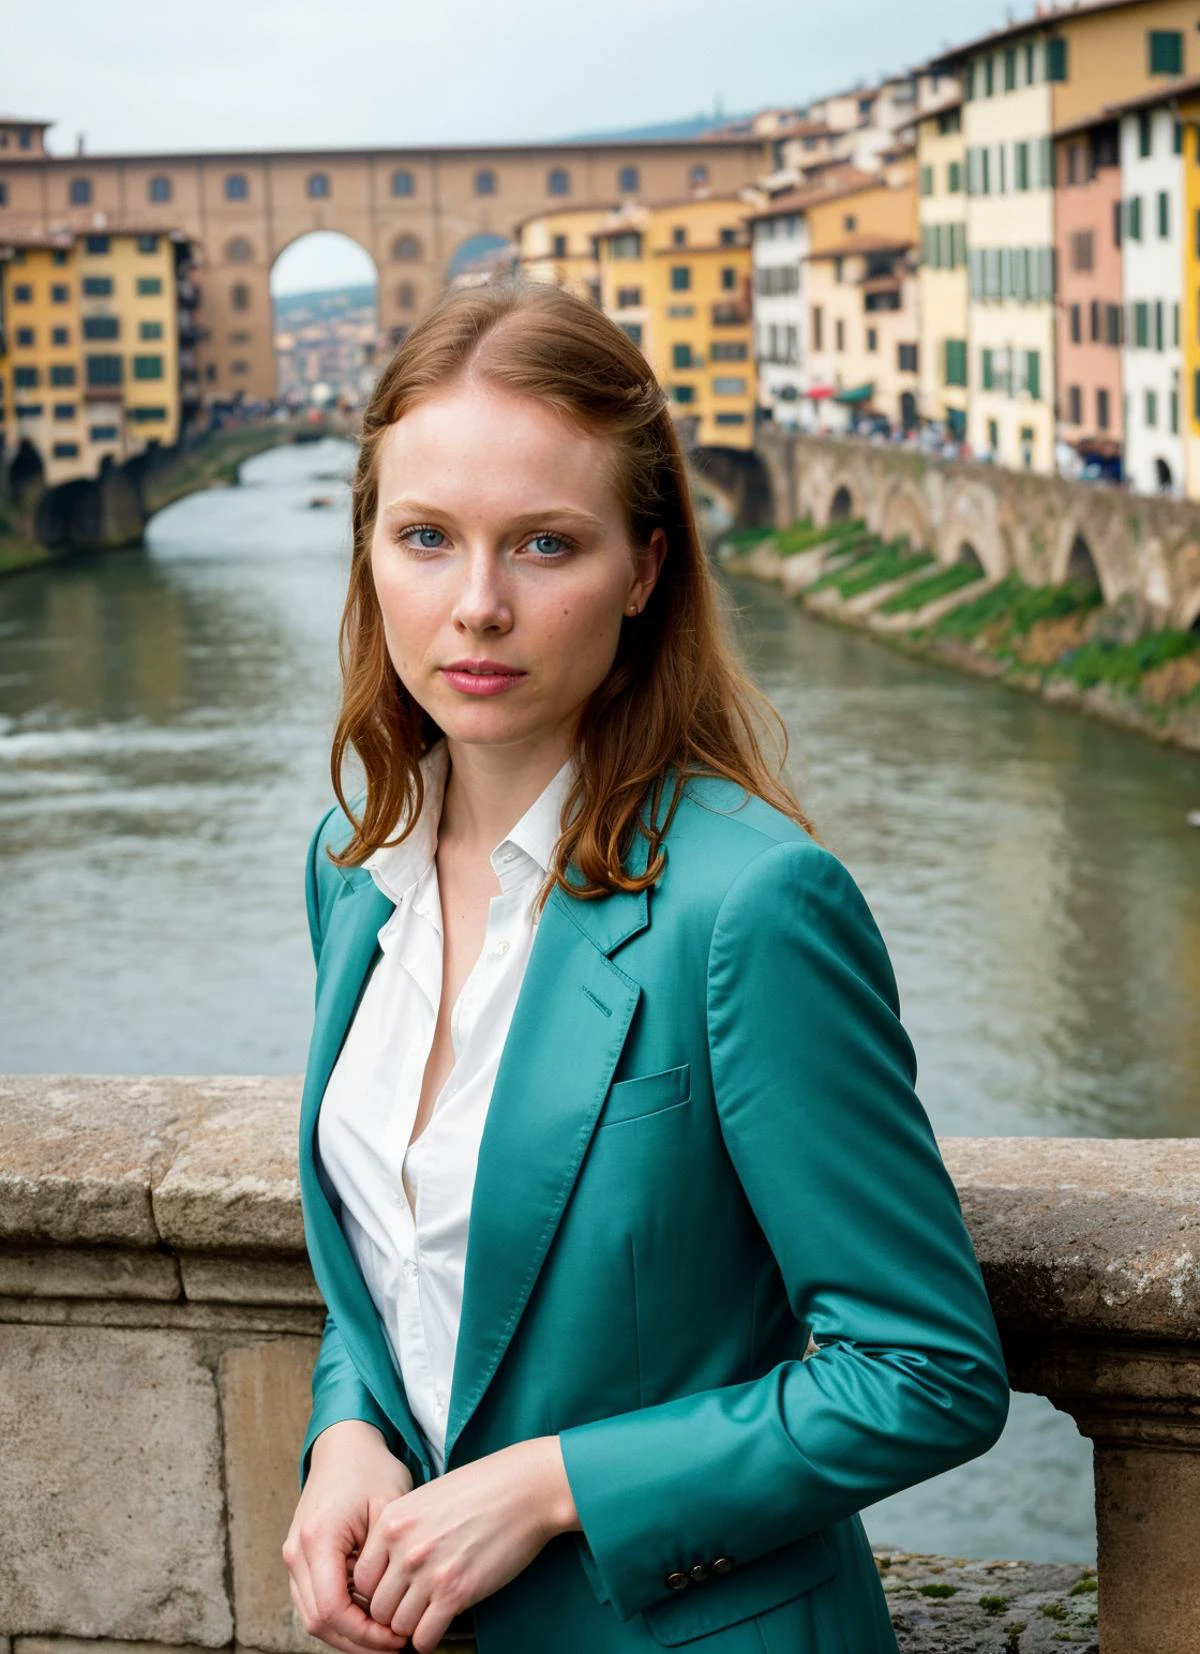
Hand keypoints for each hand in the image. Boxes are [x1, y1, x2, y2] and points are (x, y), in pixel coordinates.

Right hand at [283, 1420, 415, 1653]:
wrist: (345, 1446)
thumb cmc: (372, 1470)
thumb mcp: (390, 1509)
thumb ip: (386, 1559)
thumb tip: (393, 1609)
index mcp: (318, 1539)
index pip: (332, 1610)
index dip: (365, 1635)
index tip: (396, 1639)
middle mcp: (297, 1551)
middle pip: (318, 1622)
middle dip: (357, 1642)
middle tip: (395, 1646)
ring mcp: (293, 1556)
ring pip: (311, 1618)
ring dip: (347, 1633)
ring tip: (384, 1636)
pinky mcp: (299, 1558)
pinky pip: (313, 1601)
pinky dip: (339, 1616)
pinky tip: (369, 1616)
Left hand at [353, 1435, 577, 1652]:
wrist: (525, 1489)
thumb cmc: (481, 1490)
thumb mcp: (427, 1499)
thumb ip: (402, 1532)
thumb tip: (387, 1570)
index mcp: (392, 1521)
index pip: (360, 1578)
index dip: (377, 1591)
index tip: (394, 1593)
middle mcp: (404, 1548)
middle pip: (377, 1607)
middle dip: (394, 1612)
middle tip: (413, 1607)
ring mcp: (428, 1572)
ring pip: (398, 1626)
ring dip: (412, 1626)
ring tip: (428, 1614)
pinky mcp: (455, 1593)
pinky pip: (424, 1638)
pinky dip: (428, 1638)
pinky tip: (440, 1624)